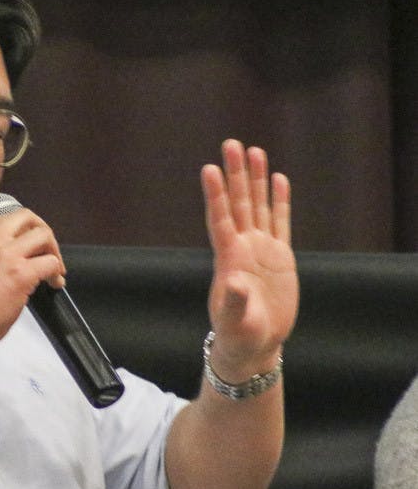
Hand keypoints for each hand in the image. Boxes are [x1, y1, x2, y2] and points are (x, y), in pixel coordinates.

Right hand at [0, 208, 64, 363]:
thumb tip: (0, 268)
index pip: (4, 220)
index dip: (21, 230)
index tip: (27, 245)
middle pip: (26, 217)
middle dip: (42, 232)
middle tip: (46, 250)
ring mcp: (7, 255)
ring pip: (43, 235)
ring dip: (53, 250)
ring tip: (54, 269)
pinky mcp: (21, 274)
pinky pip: (51, 262)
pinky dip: (57, 272)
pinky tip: (54, 283)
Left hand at [201, 139, 298, 378]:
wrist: (255, 344)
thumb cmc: (239, 335)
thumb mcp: (235, 322)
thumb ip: (234, 302)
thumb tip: (234, 281)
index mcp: (228, 259)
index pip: (220, 219)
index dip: (215, 195)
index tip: (209, 169)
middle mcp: (242, 247)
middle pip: (238, 203)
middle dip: (235, 174)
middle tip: (232, 144)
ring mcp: (261, 249)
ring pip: (258, 206)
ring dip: (256, 179)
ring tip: (255, 150)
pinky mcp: (279, 256)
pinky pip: (280, 222)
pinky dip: (279, 201)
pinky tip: (278, 179)